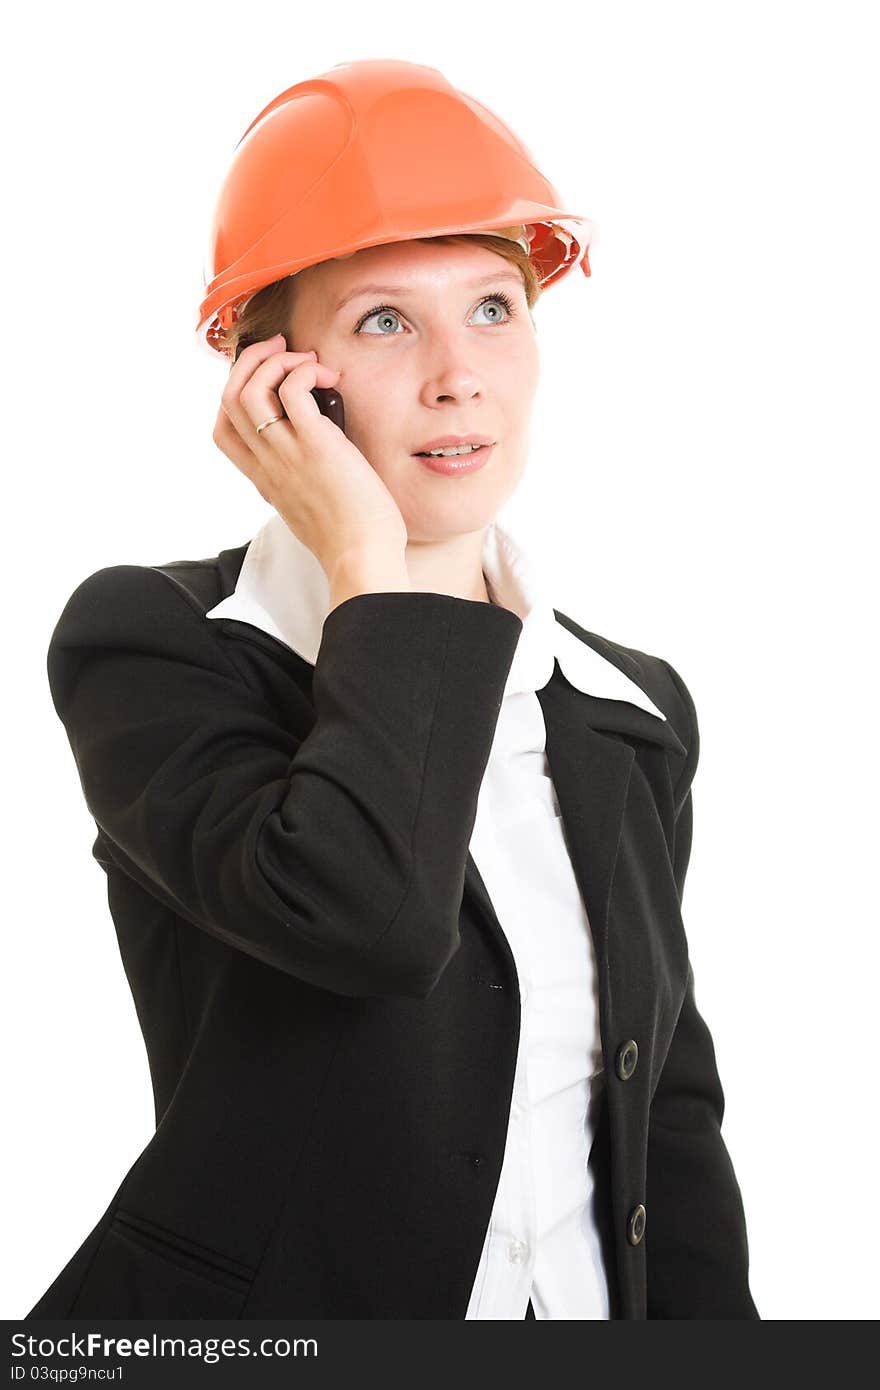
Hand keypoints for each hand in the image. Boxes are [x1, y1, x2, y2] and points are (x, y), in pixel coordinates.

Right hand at [213, 333, 408, 578]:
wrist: (361, 557)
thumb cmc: (351, 537)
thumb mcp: (313, 509)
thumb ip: (306, 482)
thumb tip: (326, 458)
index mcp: (264, 479)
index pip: (223, 431)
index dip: (235, 395)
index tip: (266, 379)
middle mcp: (266, 463)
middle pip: (228, 399)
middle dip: (249, 362)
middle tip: (282, 349)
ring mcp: (285, 453)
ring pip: (248, 389)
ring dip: (273, 361)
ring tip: (307, 361)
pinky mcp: (314, 444)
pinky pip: (291, 390)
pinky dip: (304, 371)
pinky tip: (327, 377)